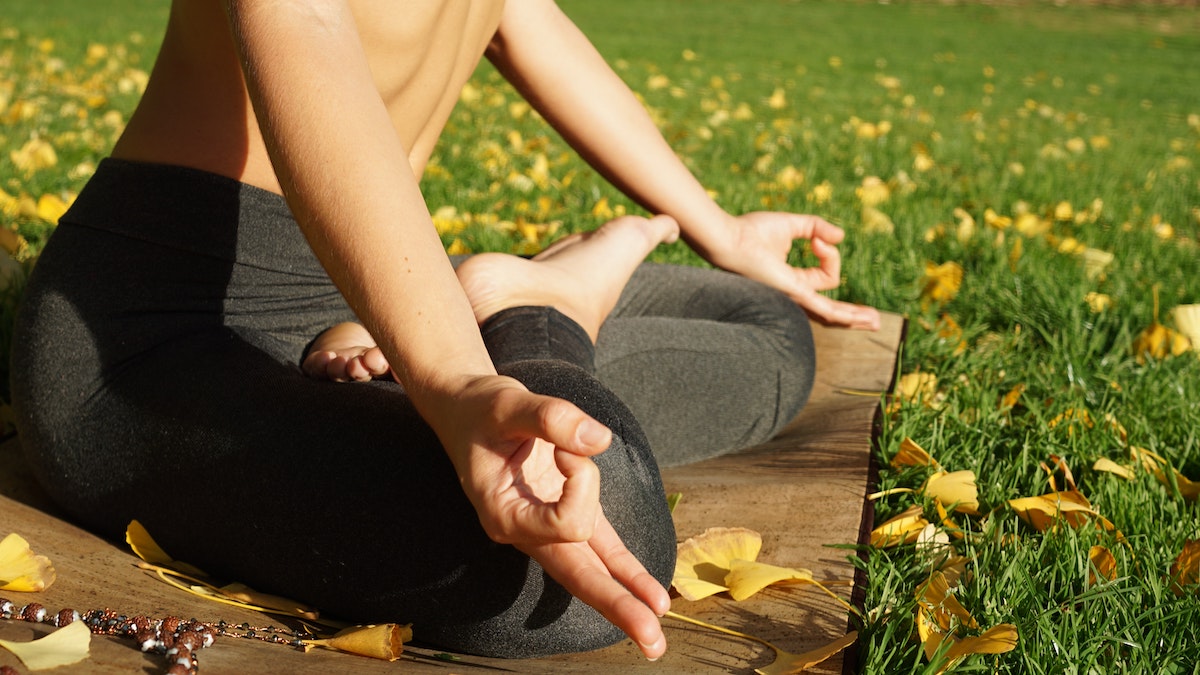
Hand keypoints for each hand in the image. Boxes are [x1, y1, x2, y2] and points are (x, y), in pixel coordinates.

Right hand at [428, 375, 669, 658]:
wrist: (465, 408)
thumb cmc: (480, 409)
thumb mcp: (507, 403)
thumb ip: (551, 418)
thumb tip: (598, 439)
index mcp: (504, 514)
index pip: (568, 520)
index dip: (583, 480)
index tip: (567, 444)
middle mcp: (525, 530)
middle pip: (577, 576)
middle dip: (616, 605)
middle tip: (652, 641)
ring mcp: (545, 526)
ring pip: (591, 569)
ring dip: (626, 597)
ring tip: (656, 634)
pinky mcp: (564, 511)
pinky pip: (600, 548)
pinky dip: (625, 569)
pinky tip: (652, 596)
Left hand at [707, 211, 880, 329]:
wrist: (731, 238)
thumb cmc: (751, 231)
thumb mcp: (793, 225)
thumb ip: (816, 228)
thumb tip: (840, 236)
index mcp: (793, 279)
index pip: (827, 275)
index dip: (830, 253)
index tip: (816, 238)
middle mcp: (794, 293)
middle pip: (831, 306)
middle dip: (853, 313)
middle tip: (874, 317)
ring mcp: (794, 297)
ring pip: (832, 314)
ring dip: (855, 317)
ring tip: (876, 322)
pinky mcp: (795, 294)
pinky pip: (826, 310)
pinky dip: (845, 315)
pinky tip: (861, 319)